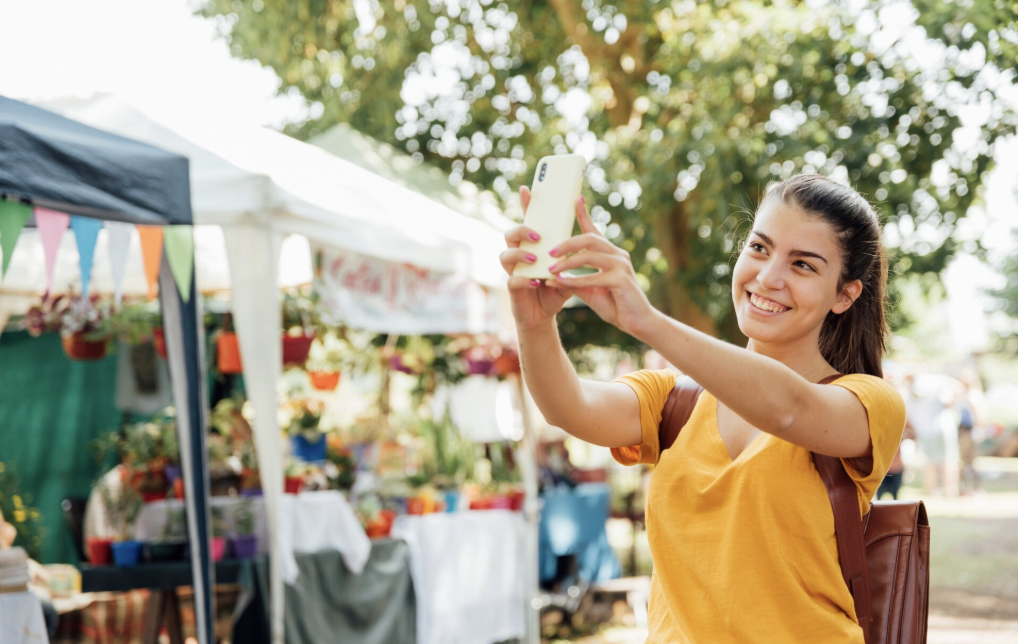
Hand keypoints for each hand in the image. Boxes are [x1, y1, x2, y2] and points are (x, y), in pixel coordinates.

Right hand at [500, 186, 571, 330]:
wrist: (546, 314)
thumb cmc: (556, 287)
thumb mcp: (568, 267)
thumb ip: (573, 253)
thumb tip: (589, 235)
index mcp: (532, 246)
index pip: (527, 222)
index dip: (525, 205)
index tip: (527, 189)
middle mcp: (518, 255)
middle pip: (510, 234)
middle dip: (521, 231)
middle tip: (538, 235)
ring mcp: (513, 271)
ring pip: (505, 255)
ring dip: (520, 254)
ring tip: (535, 259)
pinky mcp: (513, 289)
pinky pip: (512, 280)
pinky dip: (524, 280)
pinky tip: (537, 282)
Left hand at [544, 197, 655, 336]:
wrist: (637, 322)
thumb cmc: (615, 304)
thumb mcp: (590, 290)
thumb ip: (574, 281)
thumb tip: (553, 277)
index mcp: (611, 254)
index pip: (594, 230)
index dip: (583, 214)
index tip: (574, 199)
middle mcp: (618, 255)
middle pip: (589, 239)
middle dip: (567, 243)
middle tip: (549, 251)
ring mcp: (621, 266)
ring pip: (589, 255)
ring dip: (567, 262)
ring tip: (550, 269)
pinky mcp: (621, 280)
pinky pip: (592, 277)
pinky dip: (574, 281)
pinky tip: (560, 283)